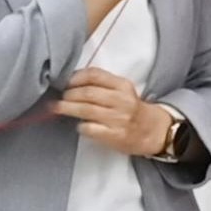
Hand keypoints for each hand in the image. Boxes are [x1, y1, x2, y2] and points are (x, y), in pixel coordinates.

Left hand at [54, 67, 180, 159]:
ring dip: (67, 108)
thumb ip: (102, 84)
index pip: (94, 74)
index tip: (65, 82)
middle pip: (87, 93)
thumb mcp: (123, 91)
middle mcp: (121, 100)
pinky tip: (79, 126)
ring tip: (57, 109)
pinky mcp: (115, 135)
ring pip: (86, 109)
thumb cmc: (132, 109)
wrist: (153, 131)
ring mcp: (119, 118)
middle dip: (68, 95)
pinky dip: (81, 126)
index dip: (76, 77)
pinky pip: (90, 128)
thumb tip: (71, 82)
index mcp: (122, 85)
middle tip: (59, 98)